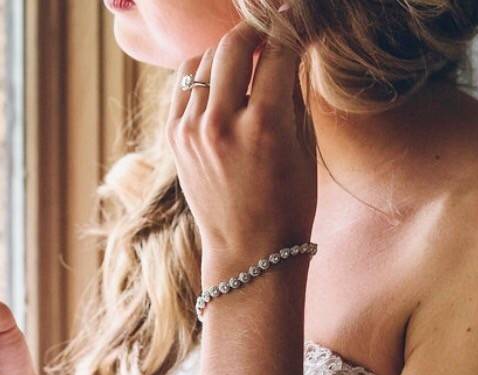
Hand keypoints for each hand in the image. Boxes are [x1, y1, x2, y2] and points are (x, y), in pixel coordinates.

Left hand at [166, 22, 316, 265]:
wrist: (247, 250)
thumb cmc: (288, 204)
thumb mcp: (303, 147)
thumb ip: (292, 93)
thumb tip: (287, 51)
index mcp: (264, 127)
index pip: (277, 52)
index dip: (292, 28)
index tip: (299, 19)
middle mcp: (221, 123)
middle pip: (233, 45)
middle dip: (256, 28)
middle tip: (272, 28)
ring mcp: (190, 130)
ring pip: (204, 59)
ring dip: (228, 50)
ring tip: (248, 56)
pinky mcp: (173, 137)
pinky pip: (184, 83)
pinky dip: (203, 71)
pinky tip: (222, 78)